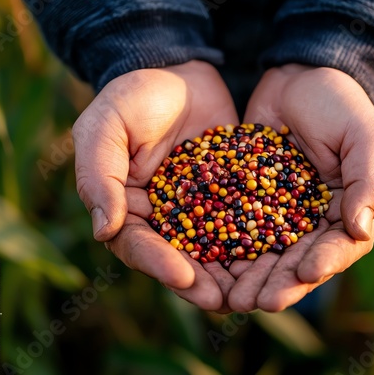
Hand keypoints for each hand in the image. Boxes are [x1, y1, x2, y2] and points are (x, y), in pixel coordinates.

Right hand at [72, 61, 238, 311]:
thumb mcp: (105, 126)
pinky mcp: (231, 196)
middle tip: (221, 301)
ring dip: (230, 274)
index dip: (157, 262)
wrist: (179, 73)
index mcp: (127, 207)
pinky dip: (257, 242)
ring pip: (213, 250)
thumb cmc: (134, 97)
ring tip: (250, 293)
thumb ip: (99, 174)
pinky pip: (243, 223)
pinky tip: (275, 257)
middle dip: (199, 282)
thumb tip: (102, 229)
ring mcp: (200, 209)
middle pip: (178, 258)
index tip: (182, 276)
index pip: (138, 244)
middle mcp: (163, 217)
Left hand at [227, 65, 373, 311]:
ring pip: (265, 253)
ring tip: (233, 298)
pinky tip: (210, 263)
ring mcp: (278, 213)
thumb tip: (362, 230)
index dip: (324, 262)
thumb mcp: (365, 135)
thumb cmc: (340, 104)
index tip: (306, 271)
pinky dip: (225, 247)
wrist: (298, 77)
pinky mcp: (247, 200)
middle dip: (280, 282)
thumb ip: (369, 181)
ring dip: (250, 277)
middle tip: (259, 302)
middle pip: (298, 260)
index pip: (339, 246)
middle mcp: (312, 220)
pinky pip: (236, 227)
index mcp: (346, 211)